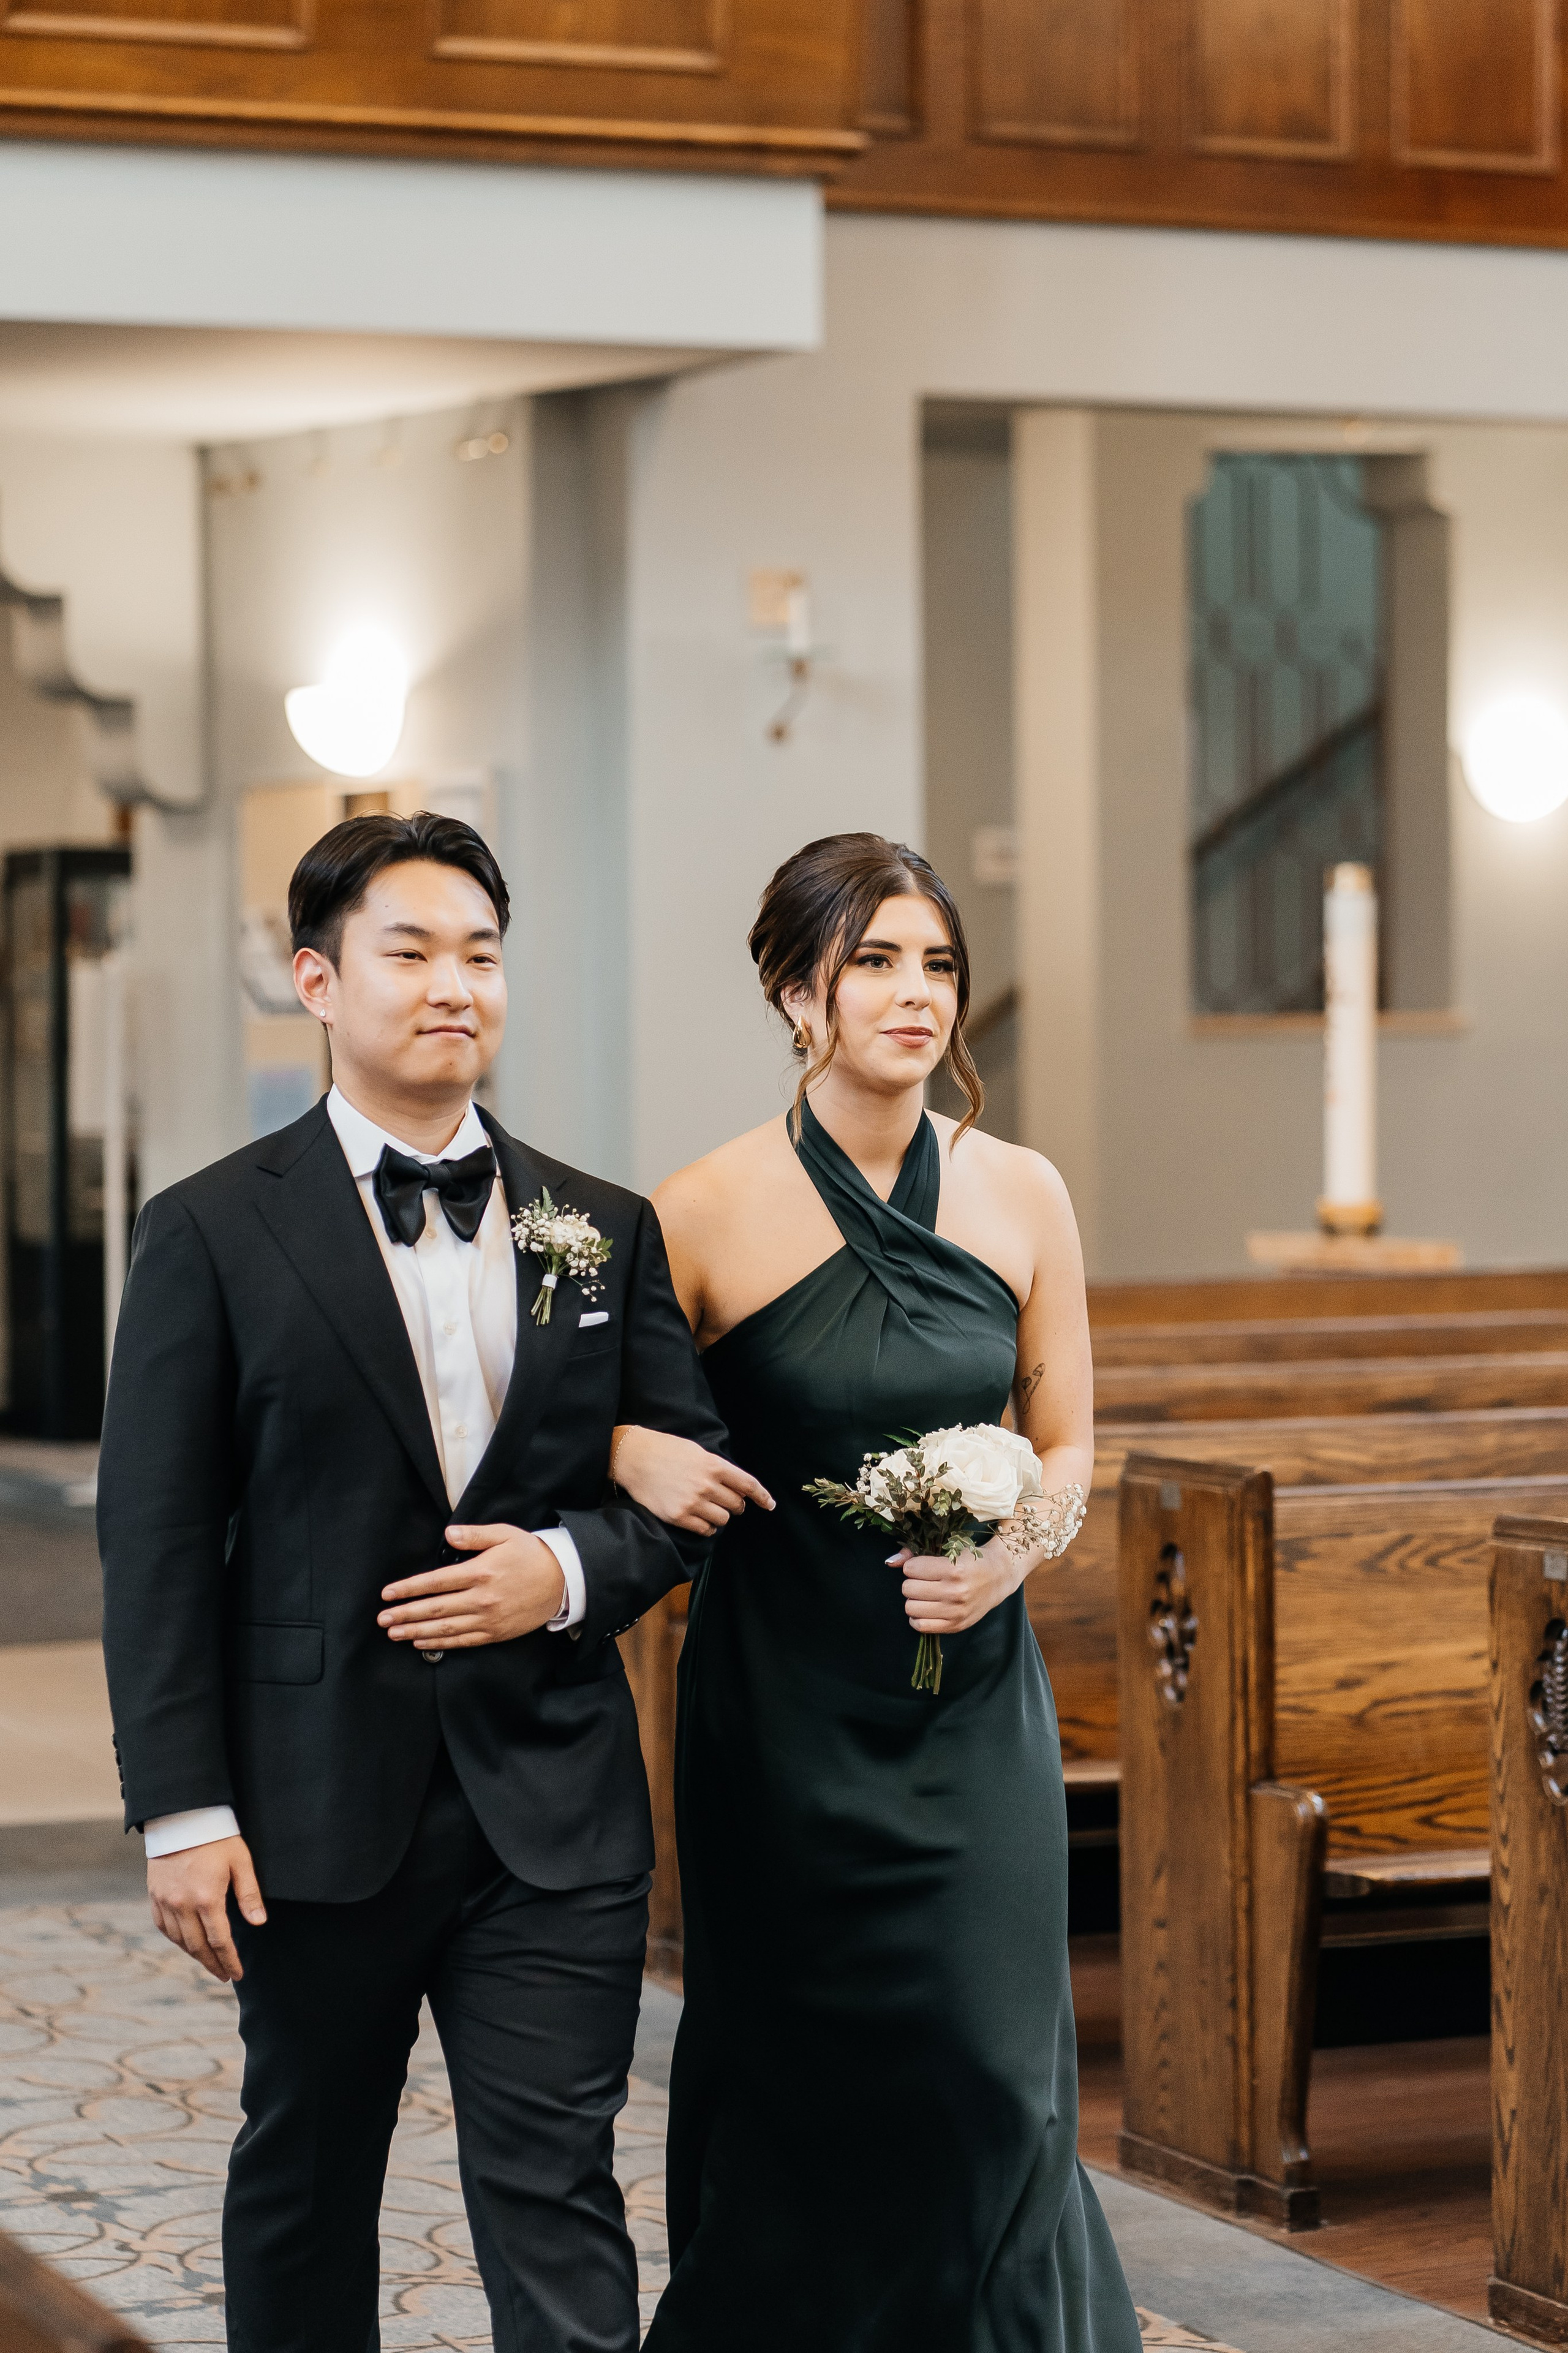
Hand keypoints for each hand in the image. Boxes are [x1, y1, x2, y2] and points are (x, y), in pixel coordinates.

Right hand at [148, 1836, 265, 1983]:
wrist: (182, 1817)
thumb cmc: (217, 1838)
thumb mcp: (241, 1861)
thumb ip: (249, 1894)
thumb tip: (259, 1923)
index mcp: (207, 1898)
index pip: (220, 1941)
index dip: (229, 1960)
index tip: (236, 1974)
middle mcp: (182, 1904)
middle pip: (198, 1946)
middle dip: (213, 1964)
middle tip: (224, 1976)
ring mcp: (165, 1901)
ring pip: (179, 1940)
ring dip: (194, 1955)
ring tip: (209, 1962)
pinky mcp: (154, 1895)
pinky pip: (163, 1927)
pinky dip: (176, 1940)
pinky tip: (186, 1943)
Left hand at [378, 1524, 566, 1649]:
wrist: (563, 1581)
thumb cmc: (531, 1554)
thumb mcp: (505, 1534)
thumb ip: (475, 1535)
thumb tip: (449, 1533)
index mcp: (481, 1572)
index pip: (435, 1582)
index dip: (409, 1589)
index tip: (388, 1594)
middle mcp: (482, 1598)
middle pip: (435, 1609)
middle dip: (405, 1614)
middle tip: (382, 1619)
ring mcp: (488, 1619)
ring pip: (445, 1628)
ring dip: (416, 1632)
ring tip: (394, 1633)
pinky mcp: (496, 1633)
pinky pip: (462, 1641)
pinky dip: (440, 1644)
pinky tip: (422, 1643)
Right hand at [611, 1425, 773, 1533]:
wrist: (633, 1457)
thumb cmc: (665, 1450)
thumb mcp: (697, 1451)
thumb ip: (717, 1468)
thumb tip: (735, 1485)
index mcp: (714, 1465)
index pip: (748, 1484)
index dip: (762, 1496)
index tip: (770, 1504)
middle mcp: (706, 1485)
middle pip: (737, 1504)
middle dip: (735, 1505)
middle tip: (727, 1502)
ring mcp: (693, 1502)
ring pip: (723, 1520)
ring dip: (720, 1516)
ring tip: (709, 1508)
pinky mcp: (679, 1516)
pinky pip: (705, 1530)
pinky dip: (707, 1527)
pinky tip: (700, 1519)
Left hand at [895, 1537, 1013, 1634]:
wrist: (998, 1577)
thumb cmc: (971, 1560)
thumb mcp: (948, 1549)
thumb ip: (916, 1554)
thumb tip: (890, 1562)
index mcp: (953, 1570)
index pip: (910, 1569)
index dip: (914, 1566)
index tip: (924, 1566)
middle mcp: (954, 1592)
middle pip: (908, 1589)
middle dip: (913, 1582)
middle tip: (926, 1580)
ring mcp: (955, 1612)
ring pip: (910, 1608)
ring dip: (915, 1599)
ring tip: (927, 1594)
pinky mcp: (956, 1626)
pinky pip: (920, 1626)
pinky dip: (918, 1617)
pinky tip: (927, 1608)